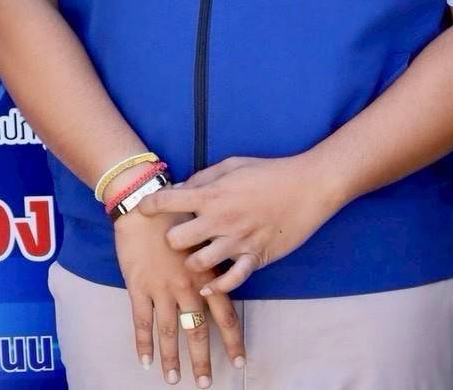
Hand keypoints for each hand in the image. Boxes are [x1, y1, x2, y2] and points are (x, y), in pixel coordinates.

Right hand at [115, 209, 244, 385]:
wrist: (144, 205)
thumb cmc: (176, 215)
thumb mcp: (202, 238)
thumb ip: (211, 263)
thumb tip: (219, 281)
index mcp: (206, 277)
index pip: (226, 317)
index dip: (233, 342)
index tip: (238, 362)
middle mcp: (187, 288)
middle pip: (197, 332)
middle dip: (201, 360)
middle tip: (205, 383)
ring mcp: (161, 289)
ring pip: (169, 332)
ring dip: (172, 358)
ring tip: (174, 379)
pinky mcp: (138, 286)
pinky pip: (141, 320)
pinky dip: (143, 342)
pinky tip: (145, 360)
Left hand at [137, 155, 344, 295]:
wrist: (308, 187)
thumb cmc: (268, 172)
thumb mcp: (230, 165)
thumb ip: (202, 178)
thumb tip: (179, 188)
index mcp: (210, 195)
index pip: (166, 201)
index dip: (148, 205)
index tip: (144, 209)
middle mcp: (220, 220)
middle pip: (176, 240)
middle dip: (170, 240)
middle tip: (176, 237)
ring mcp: (238, 241)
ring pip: (198, 264)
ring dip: (192, 262)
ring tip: (194, 257)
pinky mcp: (256, 256)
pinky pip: (231, 280)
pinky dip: (217, 286)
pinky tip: (208, 285)